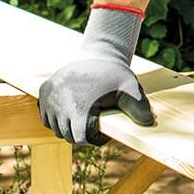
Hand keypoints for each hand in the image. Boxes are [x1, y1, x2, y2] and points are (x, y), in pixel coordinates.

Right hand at [38, 57, 153, 144]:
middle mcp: (60, 106)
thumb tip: (150, 123)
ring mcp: (49, 98)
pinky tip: (70, 111)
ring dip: (67, 127)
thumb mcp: (131, 90)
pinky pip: (46, 116)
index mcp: (80, 110)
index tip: (102, 129)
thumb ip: (140, 108)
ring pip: (55, 128)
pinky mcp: (44, 91)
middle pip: (67, 135)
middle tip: (94, 121)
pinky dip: (56, 118)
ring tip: (83, 116)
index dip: (94, 138)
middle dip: (81, 133)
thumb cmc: (115, 74)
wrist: (98, 54)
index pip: (81, 139)